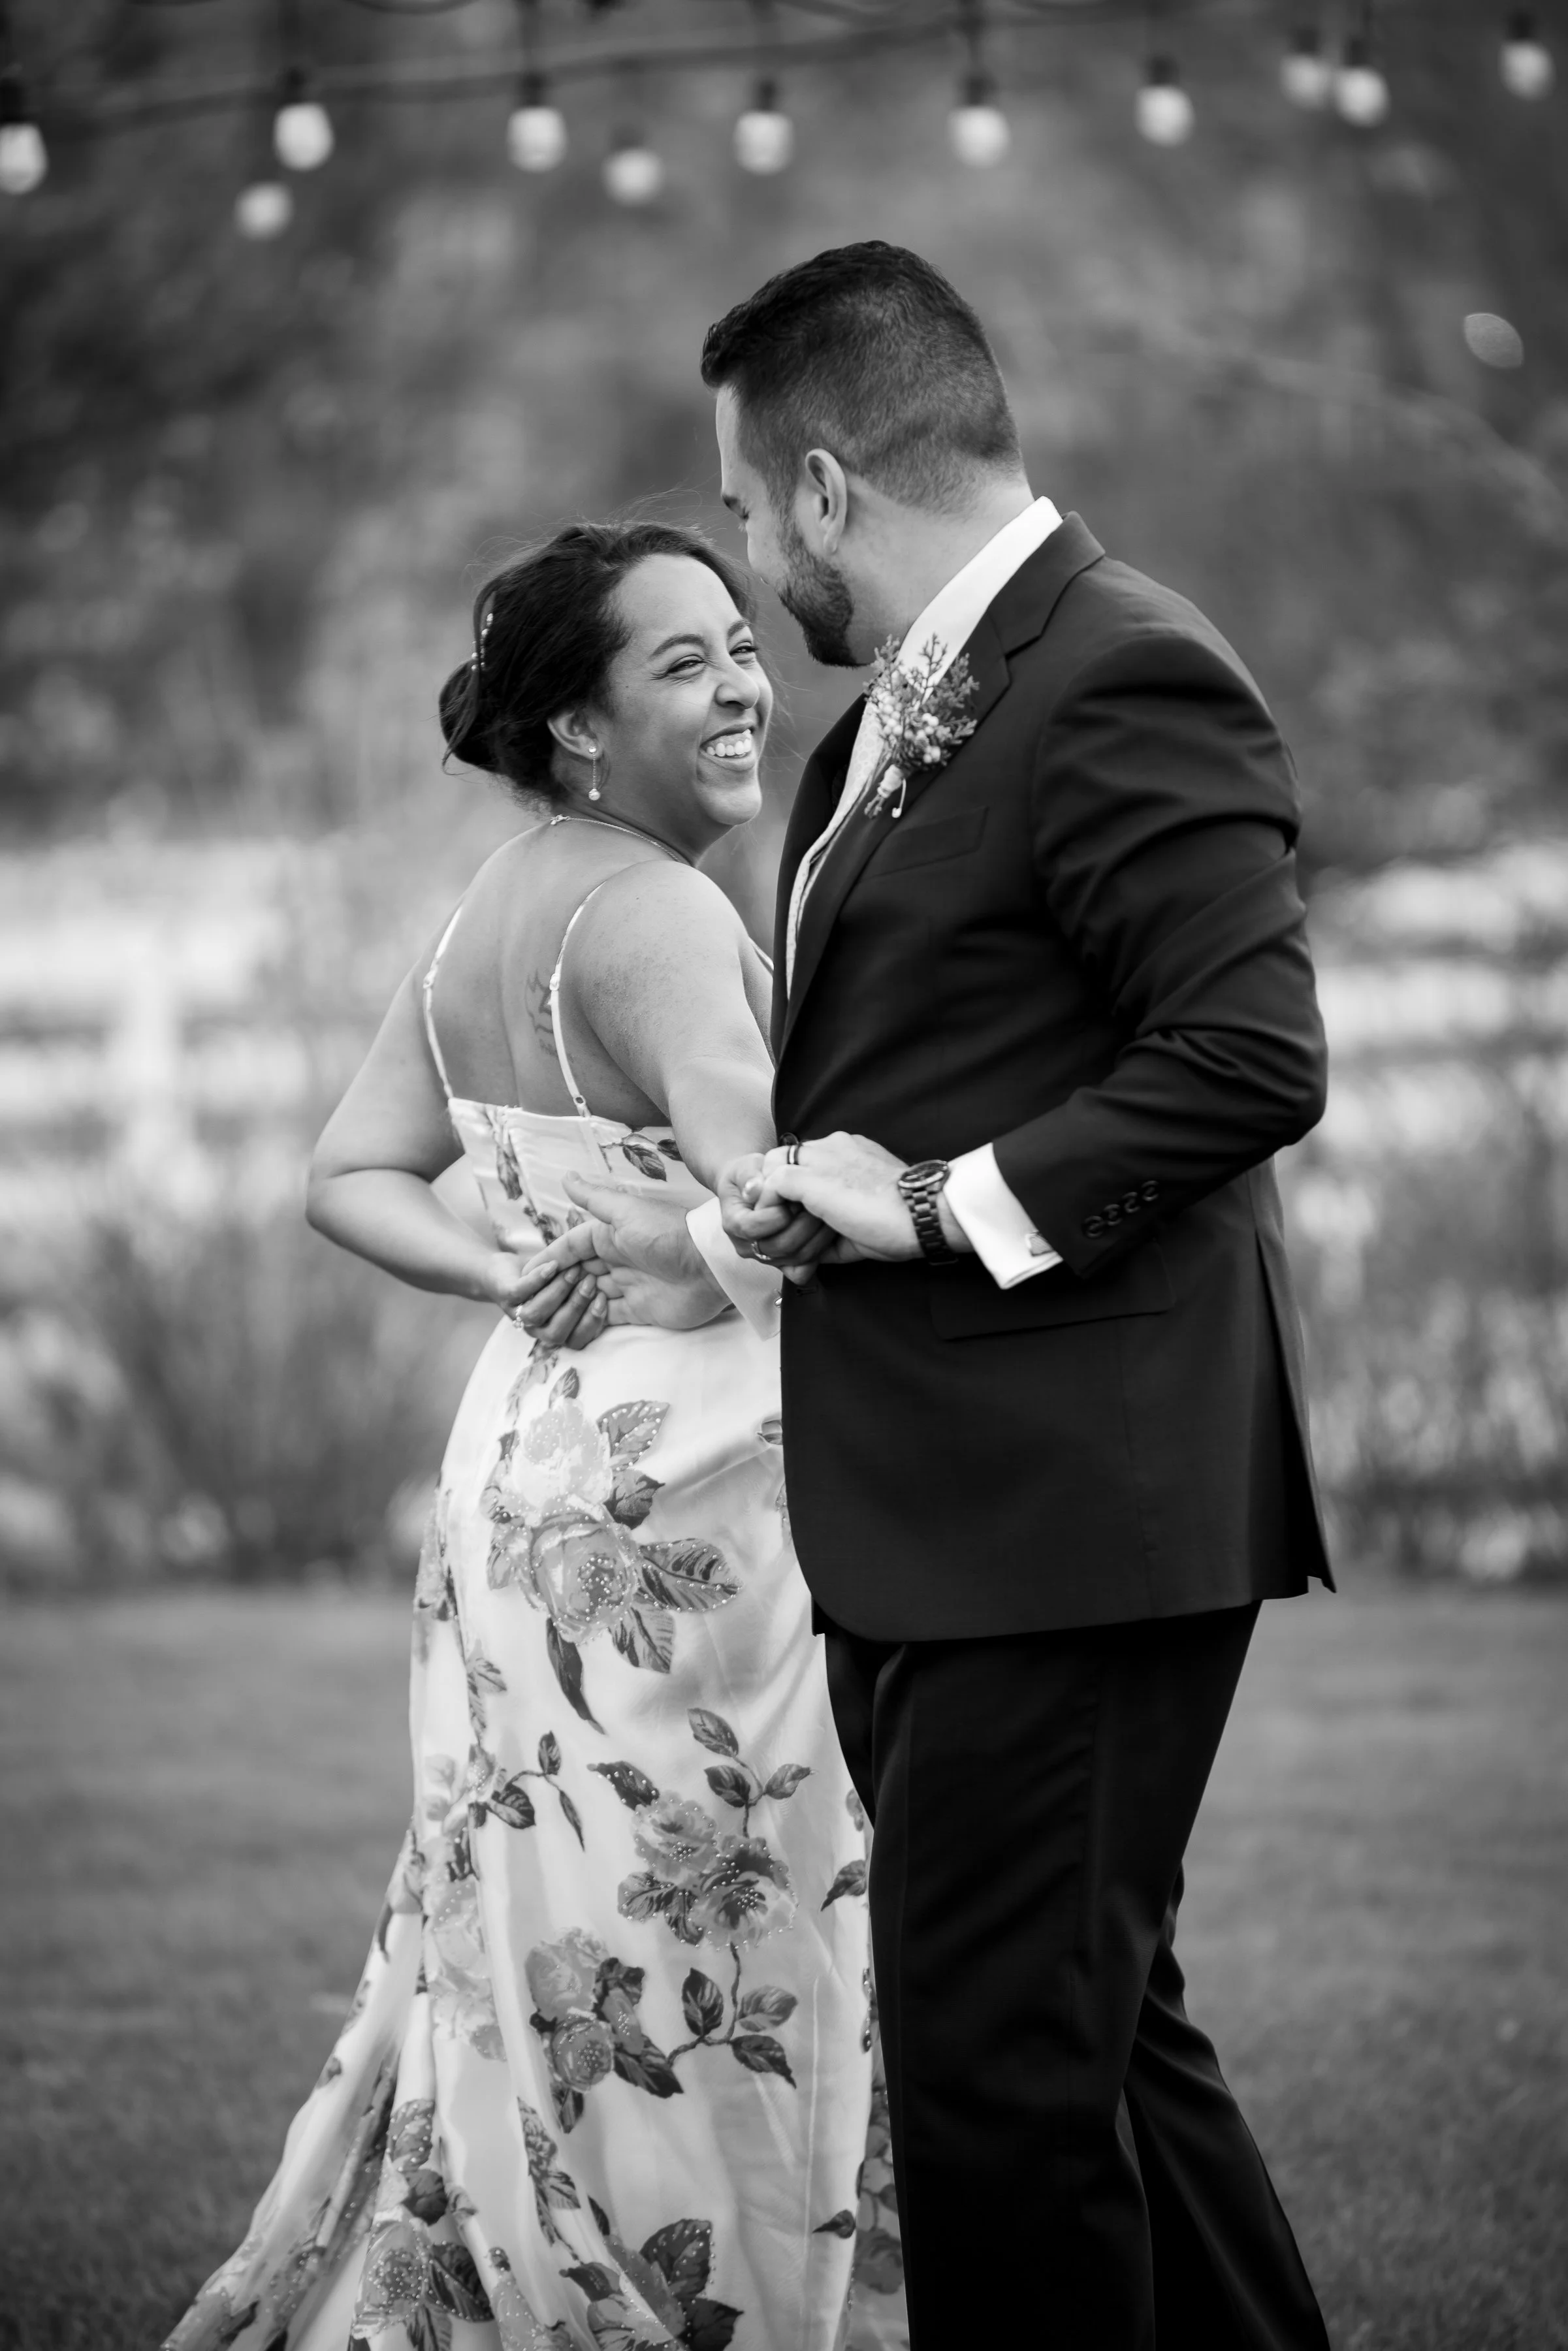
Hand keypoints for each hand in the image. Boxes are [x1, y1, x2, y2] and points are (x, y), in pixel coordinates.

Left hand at [481, 1243, 609, 1351]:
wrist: (505, 1271)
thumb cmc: (549, 1280)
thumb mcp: (574, 1289)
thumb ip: (593, 1295)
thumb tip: (623, 1288)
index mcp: (558, 1332)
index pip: (577, 1342)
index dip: (591, 1325)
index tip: (604, 1301)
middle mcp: (538, 1330)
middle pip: (558, 1332)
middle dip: (576, 1308)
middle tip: (590, 1282)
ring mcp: (520, 1315)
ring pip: (538, 1314)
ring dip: (558, 1293)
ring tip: (573, 1271)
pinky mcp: (505, 1296)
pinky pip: (520, 1292)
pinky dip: (537, 1279)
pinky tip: (552, 1265)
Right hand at [541, 1174, 729, 1332]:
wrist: (708, 1266)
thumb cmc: (666, 1234)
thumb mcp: (626, 1211)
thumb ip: (593, 1198)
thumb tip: (566, 1177)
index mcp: (607, 1237)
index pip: (568, 1249)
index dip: (547, 1262)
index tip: (525, 1276)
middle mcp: (614, 1261)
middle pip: (572, 1276)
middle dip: (553, 1288)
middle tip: (534, 1300)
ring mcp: (625, 1287)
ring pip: (584, 1299)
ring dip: (569, 1306)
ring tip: (561, 1309)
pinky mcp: (636, 1311)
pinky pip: (604, 1319)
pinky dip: (589, 1322)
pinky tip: (582, 1319)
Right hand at [717, 1151, 833, 1285]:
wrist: (754, 1188)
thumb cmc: (750, 1176)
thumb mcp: (745, 1167)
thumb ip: (749, 1175)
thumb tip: (755, 1188)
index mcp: (733, 1224)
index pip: (753, 1227)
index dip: (777, 1213)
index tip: (794, 1196)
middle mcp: (747, 1246)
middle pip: (778, 1246)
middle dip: (802, 1224)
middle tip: (817, 1203)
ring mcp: (765, 1258)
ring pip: (794, 1259)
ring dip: (816, 1237)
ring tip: (826, 1213)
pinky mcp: (783, 1264)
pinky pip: (802, 1272)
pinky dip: (817, 1256)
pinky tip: (824, 1234)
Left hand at [755, 1132, 973, 1266]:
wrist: (921, 1215)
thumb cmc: (902, 1223)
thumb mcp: (862, 1223)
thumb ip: (834, 1230)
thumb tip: (812, 1256)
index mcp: (850, 1152)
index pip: (806, 1160)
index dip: (796, 1188)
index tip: (799, 1216)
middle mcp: (833, 1147)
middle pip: (784, 1158)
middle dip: (777, 1188)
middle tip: (781, 1220)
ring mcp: (820, 1159)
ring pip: (773, 1166)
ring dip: (771, 1198)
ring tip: (778, 1227)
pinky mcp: (809, 1177)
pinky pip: (770, 1185)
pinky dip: (769, 1207)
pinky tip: (779, 1227)